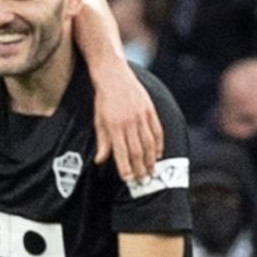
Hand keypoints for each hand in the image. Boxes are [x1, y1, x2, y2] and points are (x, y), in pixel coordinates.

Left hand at [93, 64, 162, 181]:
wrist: (113, 76)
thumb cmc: (103, 101)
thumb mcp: (98, 121)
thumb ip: (102, 142)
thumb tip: (101, 161)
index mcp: (114, 126)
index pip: (122, 153)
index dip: (126, 168)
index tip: (128, 179)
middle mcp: (129, 122)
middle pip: (137, 150)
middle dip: (140, 167)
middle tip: (142, 180)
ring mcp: (141, 116)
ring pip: (149, 143)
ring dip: (150, 159)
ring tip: (151, 171)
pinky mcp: (150, 110)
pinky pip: (157, 130)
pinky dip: (158, 144)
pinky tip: (157, 155)